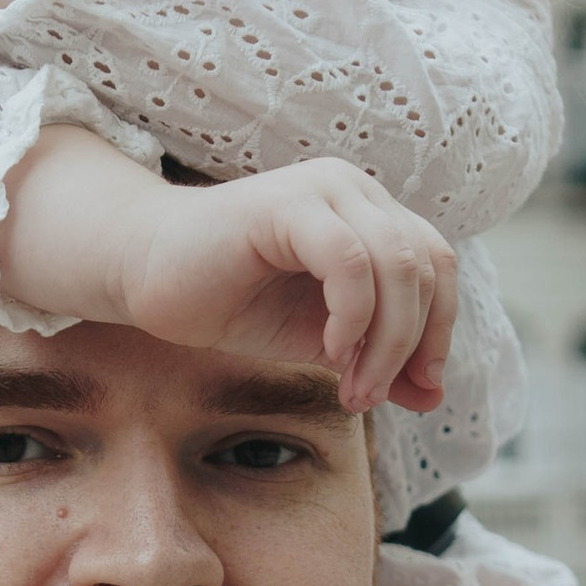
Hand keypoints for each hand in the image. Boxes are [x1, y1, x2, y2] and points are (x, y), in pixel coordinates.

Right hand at [2, 137, 456, 415]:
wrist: (146, 277)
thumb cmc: (230, 301)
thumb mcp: (322, 340)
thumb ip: (378, 358)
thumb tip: (433, 396)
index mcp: (370, 212)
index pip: (437, 268)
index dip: (439, 334)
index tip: (417, 392)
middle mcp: (354, 189)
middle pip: (425, 267)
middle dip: (410, 345)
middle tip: (367, 396)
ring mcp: (323, 189)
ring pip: (397, 264)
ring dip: (384, 341)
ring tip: (350, 387)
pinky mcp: (288, 203)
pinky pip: (350, 260)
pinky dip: (353, 315)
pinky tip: (329, 350)